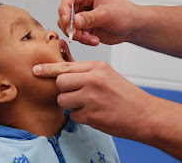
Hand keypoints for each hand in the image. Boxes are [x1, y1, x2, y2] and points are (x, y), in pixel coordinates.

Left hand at [33, 61, 153, 138]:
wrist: (144, 114)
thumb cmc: (125, 95)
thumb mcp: (107, 75)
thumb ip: (85, 72)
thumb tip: (62, 73)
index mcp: (97, 67)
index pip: (65, 66)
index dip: (48, 69)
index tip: (36, 70)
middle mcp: (93, 80)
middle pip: (60, 83)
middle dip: (64, 90)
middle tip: (77, 94)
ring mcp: (91, 98)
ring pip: (63, 100)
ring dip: (71, 104)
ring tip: (88, 104)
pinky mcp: (91, 115)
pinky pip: (73, 115)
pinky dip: (80, 116)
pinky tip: (95, 113)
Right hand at [58, 0, 145, 45]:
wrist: (134, 27)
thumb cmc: (126, 14)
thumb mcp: (107, 14)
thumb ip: (89, 18)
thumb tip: (74, 21)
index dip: (64, 9)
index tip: (66, 21)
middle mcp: (83, 3)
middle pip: (65, 13)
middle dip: (70, 26)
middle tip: (78, 34)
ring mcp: (83, 16)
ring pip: (69, 26)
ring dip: (77, 35)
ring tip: (89, 38)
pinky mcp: (85, 27)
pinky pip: (77, 34)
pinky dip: (83, 39)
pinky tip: (94, 40)